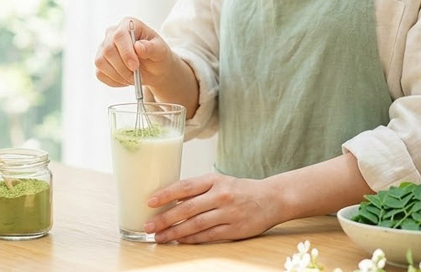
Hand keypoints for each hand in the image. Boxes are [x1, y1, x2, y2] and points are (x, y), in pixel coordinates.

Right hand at [93, 17, 174, 89]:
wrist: (154, 68)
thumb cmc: (157, 55)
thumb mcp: (161, 51)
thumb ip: (151, 48)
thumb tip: (138, 46)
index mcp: (128, 25)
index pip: (119, 35)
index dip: (125, 52)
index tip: (135, 66)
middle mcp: (112, 33)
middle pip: (108, 50)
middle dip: (122, 67)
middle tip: (136, 75)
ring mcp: (104, 48)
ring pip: (100, 62)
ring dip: (118, 75)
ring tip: (132, 77)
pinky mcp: (100, 61)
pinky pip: (100, 73)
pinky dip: (113, 81)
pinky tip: (125, 79)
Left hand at [142, 173, 280, 243]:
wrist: (271, 198)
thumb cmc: (239, 190)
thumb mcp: (219, 181)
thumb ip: (197, 189)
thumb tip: (169, 200)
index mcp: (214, 180)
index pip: (185, 186)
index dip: (165, 194)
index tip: (150, 202)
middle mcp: (221, 195)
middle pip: (187, 208)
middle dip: (165, 218)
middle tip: (149, 226)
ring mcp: (228, 213)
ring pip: (195, 224)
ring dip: (175, 232)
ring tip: (160, 237)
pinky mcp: (234, 229)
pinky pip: (208, 236)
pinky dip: (191, 239)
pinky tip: (179, 241)